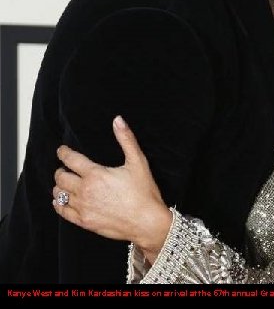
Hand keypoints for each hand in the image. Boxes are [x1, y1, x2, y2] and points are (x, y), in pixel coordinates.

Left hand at [52, 116, 171, 257]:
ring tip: (64, 183)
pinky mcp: (84, 222)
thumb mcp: (138, 162)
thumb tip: (118, 120)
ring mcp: (83, 208)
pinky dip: (58, 204)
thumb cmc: (144, 192)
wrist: (147, 222)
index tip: (62, 150)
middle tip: (64, 167)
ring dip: (59, 186)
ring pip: (59, 194)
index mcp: (96, 174)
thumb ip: (126, 139)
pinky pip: (62, 211)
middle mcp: (85, 191)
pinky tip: (61, 201)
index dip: (64, 152)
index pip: (71, 160)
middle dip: (61, 170)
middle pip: (61, 177)